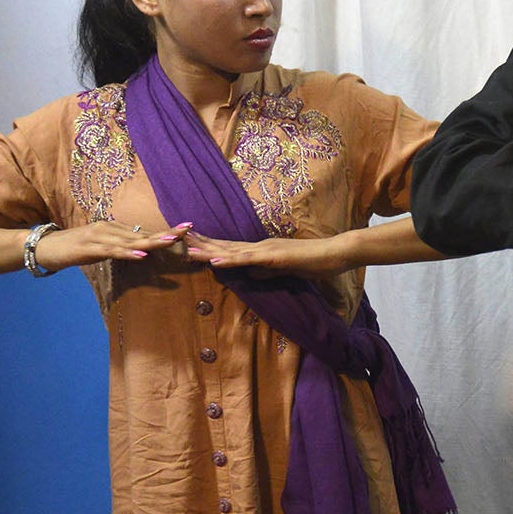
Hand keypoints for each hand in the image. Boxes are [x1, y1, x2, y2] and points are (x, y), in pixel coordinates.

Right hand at [36, 220, 191, 270]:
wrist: (43, 247)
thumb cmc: (74, 249)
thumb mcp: (101, 248)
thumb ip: (119, 247)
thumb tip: (140, 250)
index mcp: (114, 229)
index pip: (145, 232)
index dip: (166, 232)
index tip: (188, 230)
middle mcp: (109, 229)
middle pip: (142, 233)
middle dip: (166, 232)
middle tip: (189, 230)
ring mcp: (98, 237)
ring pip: (130, 241)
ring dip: (152, 242)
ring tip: (172, 241)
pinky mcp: (88, 248)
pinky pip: (111, 251)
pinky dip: (127, 253)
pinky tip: (141, 255)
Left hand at [184, 233, 348, 276]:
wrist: (336, 254)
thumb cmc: (316, 263)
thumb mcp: (286, 271)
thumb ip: (267, 272)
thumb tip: (249, 275)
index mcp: (262, 250)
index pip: (231, 249)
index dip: (210, 246)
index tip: (190, 243)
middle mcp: (260, 246)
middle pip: (225, 247)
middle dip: (201, 244)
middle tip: (176, 238)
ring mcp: (266, 250)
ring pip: (232, 252)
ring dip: (209, 251)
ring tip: (187, 250)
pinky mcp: (274, 258)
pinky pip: (248, 260)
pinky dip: (230, 261)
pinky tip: (215, 262)